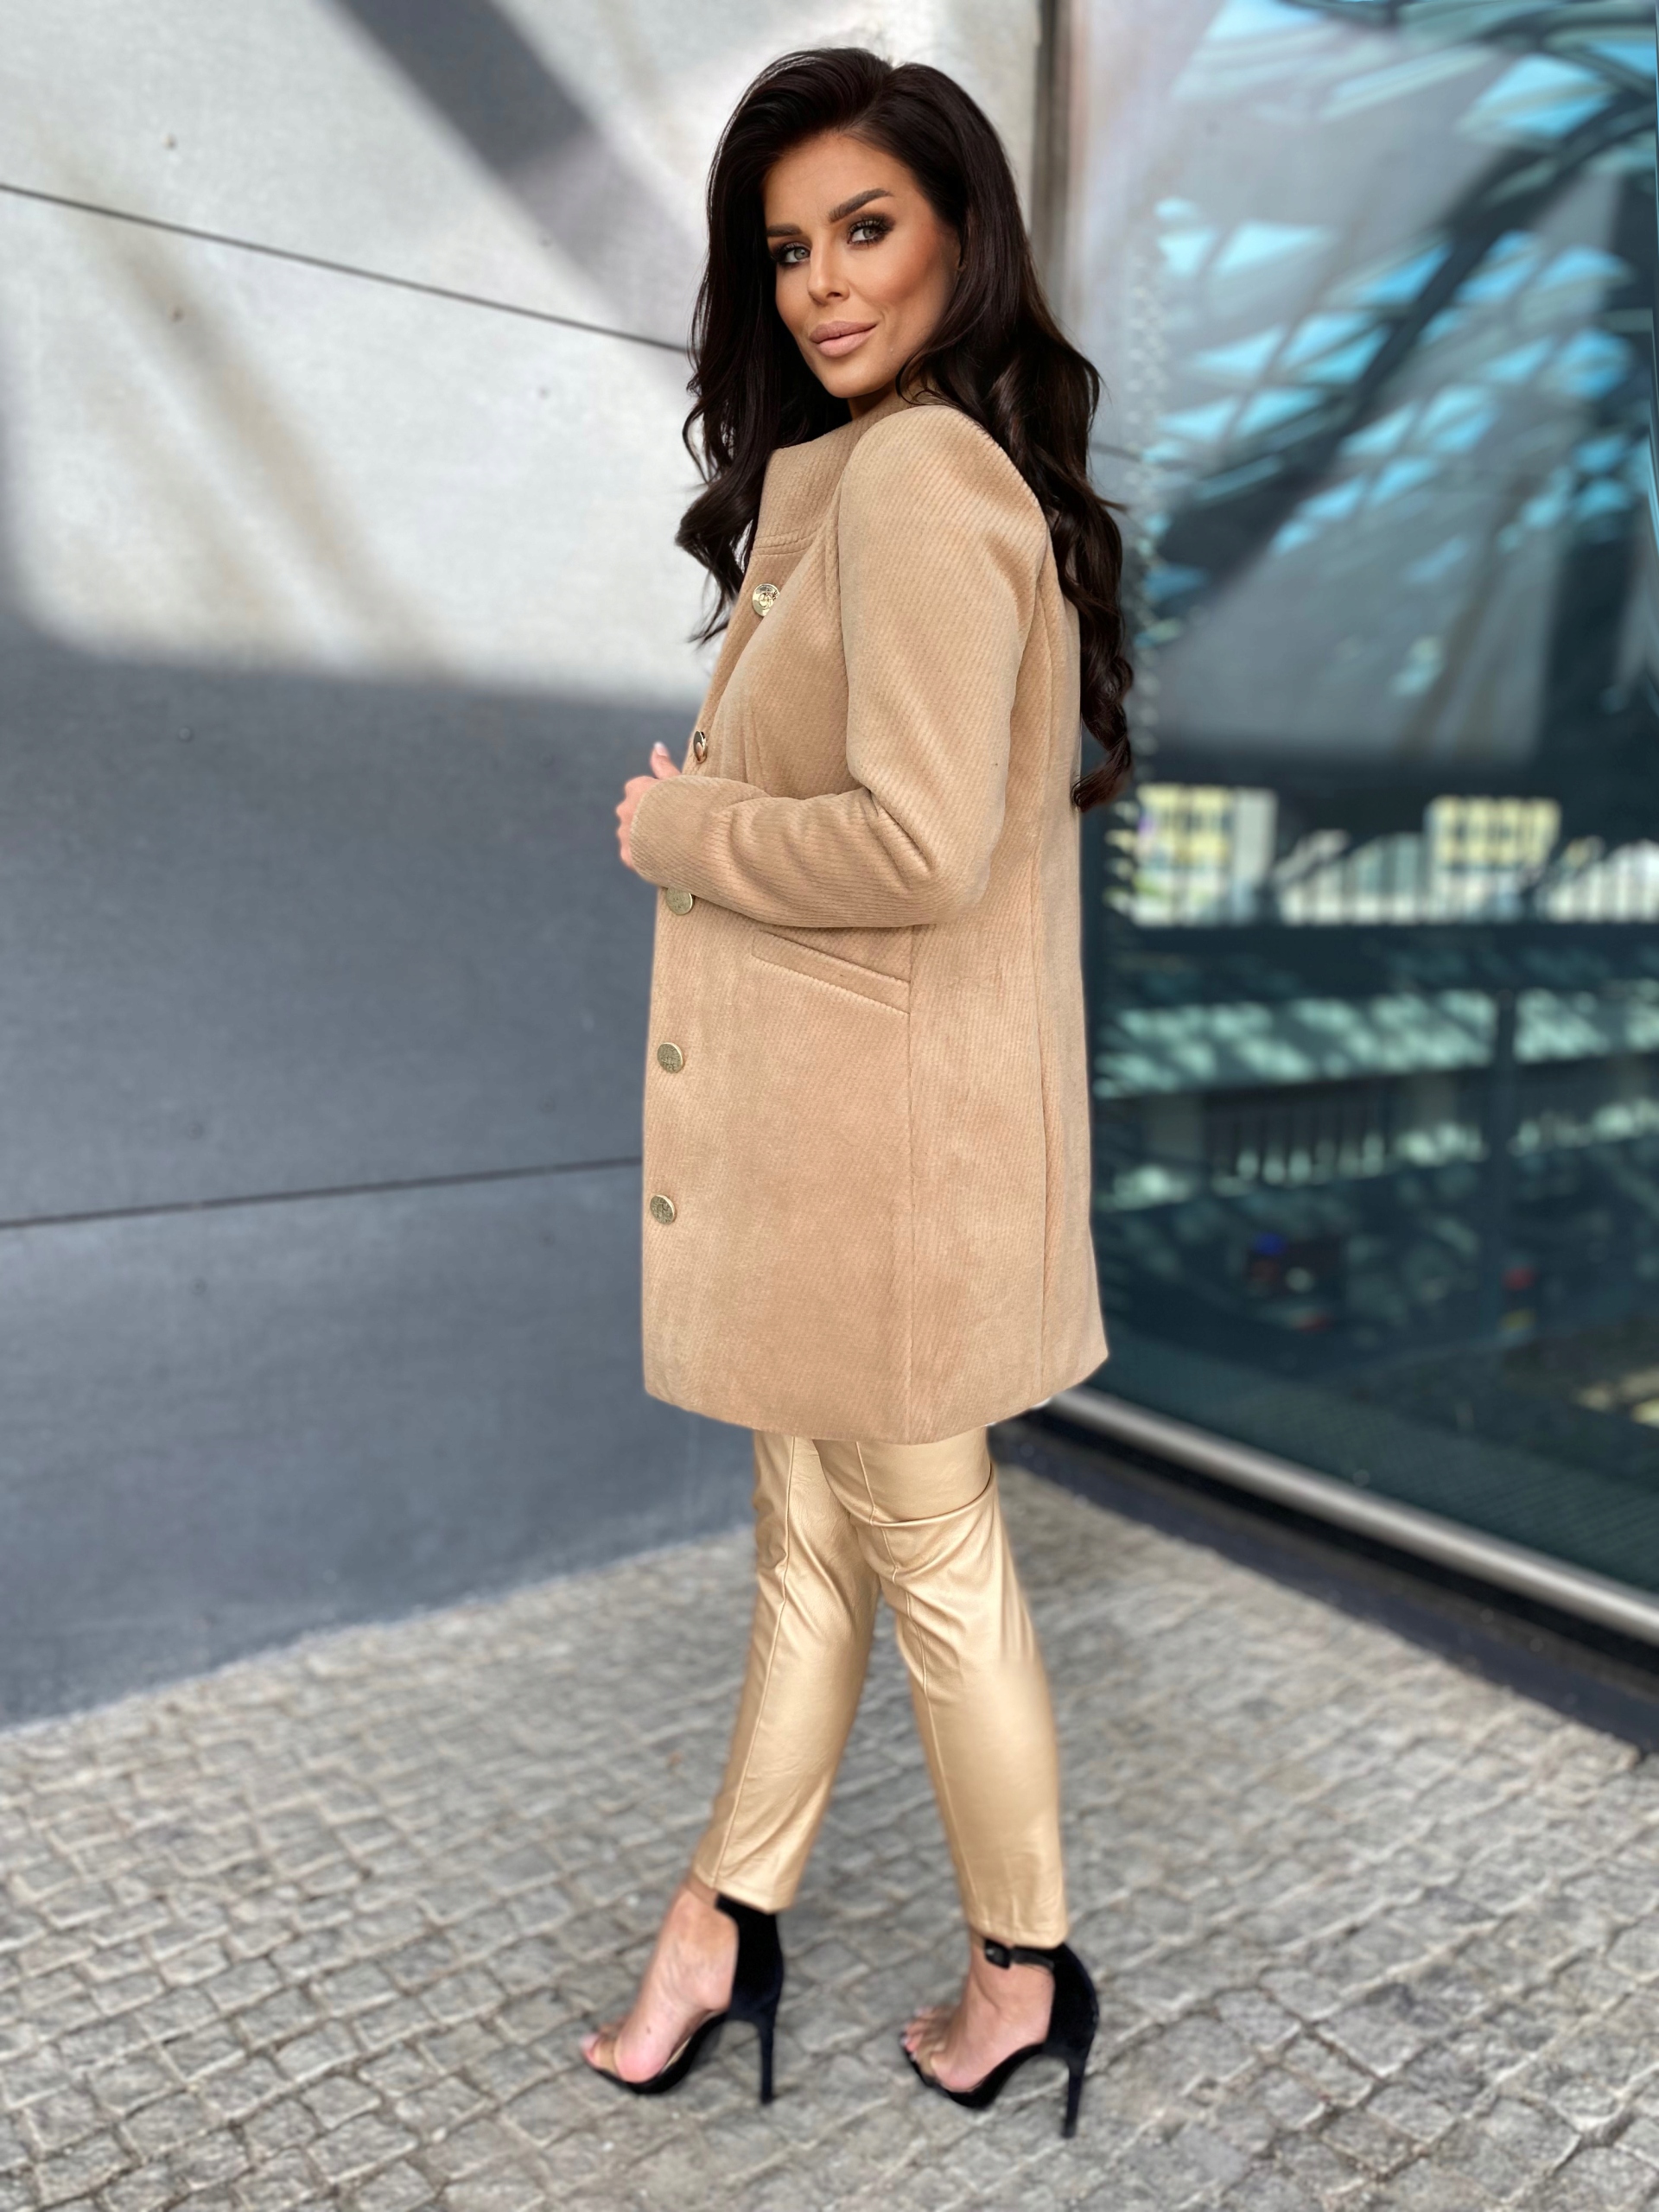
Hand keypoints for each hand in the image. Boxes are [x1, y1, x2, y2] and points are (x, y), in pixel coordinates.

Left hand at [617, 740, 680, 871]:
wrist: (697, 838)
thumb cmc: (693, 806)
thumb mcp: (680, 781)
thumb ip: (664, 765)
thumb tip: (656, 745)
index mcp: (635, 787)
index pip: (640, 792)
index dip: (658, 802)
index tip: (675, 809)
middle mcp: (624, 809)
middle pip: (634, 814)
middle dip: (647, 821)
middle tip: (673, 829)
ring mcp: (624, 834)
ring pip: (631, 836)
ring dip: (644, 840)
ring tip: (670, 846)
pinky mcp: (628, 857)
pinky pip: (633, 857)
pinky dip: (643, 859)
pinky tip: (662, 858)